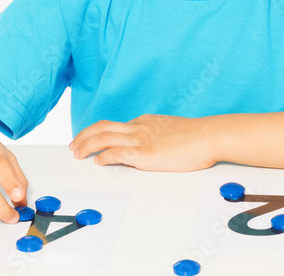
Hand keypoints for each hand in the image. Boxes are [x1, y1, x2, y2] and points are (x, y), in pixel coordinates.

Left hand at [70, 114, 216, 171]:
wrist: (209, 136)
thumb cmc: (197, 137)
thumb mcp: (171, 131)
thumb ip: (157, 136)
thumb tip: (152, 146)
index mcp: (145, 122)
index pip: (114, 126)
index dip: (97, 133)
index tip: (89, 140)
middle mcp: (139, 127)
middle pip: (102, 127)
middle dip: (84, 136)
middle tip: (74, 145)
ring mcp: (141, 139)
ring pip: (104, 137)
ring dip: (87, 145)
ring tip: (78, 154)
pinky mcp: (145, 154)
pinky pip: (117, 153)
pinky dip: (104, 157)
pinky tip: (99, 162)